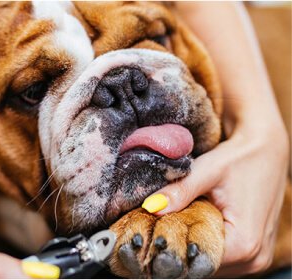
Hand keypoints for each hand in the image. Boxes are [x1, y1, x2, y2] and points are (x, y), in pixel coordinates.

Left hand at [146, 120, 288, 275]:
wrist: (268, 149)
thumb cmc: (242, 157)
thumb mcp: (208, 170)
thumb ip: (179, 191)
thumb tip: (150, 207)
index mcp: (244, 243)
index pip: (195, 261)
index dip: (171, 246)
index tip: (152, 230)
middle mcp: (254, 258)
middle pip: (202, 266)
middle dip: (180, 246)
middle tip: (160, 225)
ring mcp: (257, 258)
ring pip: (211, 264)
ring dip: (192, 246)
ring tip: (179, 221)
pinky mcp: (254, 252)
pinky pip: (222, 257)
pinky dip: (205, 244)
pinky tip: (195, 224)